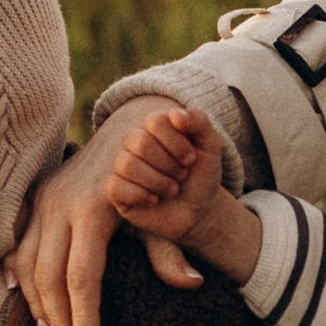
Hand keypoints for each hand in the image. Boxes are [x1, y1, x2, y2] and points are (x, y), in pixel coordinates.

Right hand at [6, 115, 203, 325]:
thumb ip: (169, 251)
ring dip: (36, 304)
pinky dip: (18, 273)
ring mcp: (42, 201)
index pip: (81, 276)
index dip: (83, 315)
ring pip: (28, 263)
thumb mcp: (161, 215)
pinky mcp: (33, 199)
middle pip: (49, 276)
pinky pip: (18, 244)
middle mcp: (60, 205)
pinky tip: (22, 298)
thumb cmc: (150, 181)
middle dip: (58, 320)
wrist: (125, 132)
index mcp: (94, 210)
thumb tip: (193, 282)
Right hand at [109, 104, 224, 243]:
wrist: (198, 211)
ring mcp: (121, 165)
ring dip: (158, 182)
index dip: (177, 143)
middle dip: (169, 165)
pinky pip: (115, 187)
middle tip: (181, 176)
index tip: (191, 159)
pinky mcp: (114, 190)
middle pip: (140, 143)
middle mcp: (133, 142)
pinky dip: (142, 196)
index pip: (154, 122)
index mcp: (154, 126)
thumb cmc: (201, 176)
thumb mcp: (210, 146)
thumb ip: (199, 121)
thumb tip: (175, 114)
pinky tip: (154, 200)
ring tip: (172, 190)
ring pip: (127, 165)